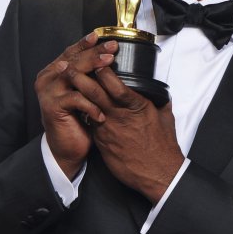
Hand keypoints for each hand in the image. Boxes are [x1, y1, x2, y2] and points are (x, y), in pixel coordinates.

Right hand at [34, 33, 117, 178]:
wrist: (67, 146)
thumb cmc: (77, 118)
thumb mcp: (83, 92)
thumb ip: (87, 75)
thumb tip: (108, 55)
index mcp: (53, 72)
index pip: (71, 52)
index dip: (86, 44)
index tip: (102, 37)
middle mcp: (47, 79)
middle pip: (73, 60)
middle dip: (94, 54)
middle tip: (112, 50)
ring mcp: (48, 92)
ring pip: (73, 75)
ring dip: (93, 72)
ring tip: (110, 71)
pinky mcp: (52, 107)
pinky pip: (75, 98)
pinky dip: (91, 104)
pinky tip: (102, 112)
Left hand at [80, 66, 184, 202]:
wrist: (157, 174)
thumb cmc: (163, 147)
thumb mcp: (166, 118)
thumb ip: (160, 102)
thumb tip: (160, 92)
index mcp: (137, 107)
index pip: (115, 84)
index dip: (103, 71)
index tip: (96, 59)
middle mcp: (120, 116)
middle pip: (95, 92)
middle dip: (80, 77)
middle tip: (68, 65)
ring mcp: (108, 129)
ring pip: (87, 106)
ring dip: (76, 93)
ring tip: (66, 81)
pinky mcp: (102, 142)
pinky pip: (89, 122)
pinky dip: (83, 111)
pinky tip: (76, 104)